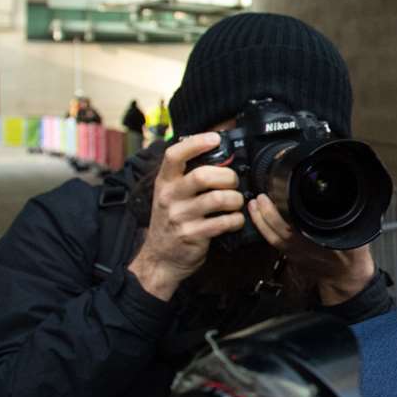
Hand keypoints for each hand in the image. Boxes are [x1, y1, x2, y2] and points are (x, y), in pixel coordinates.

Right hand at [127, 133, 245, 300]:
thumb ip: (187, 177)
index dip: (196, 143)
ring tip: (236, 203)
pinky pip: (223, 222)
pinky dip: (236, 220)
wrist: (160, 258)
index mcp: (165, 182)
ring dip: (235, 199)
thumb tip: (218, 156)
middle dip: (228, 177)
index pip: (174, 154)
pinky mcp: (192, 235)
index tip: (215, 138)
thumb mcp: (171, 195)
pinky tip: (235, 220)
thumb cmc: (171, 222)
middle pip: (203, 175)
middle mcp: (170, 197)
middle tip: (234, 183)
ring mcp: (180, 217)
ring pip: (218, 198)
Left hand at [247, 194, 376, 305]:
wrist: (345, 278)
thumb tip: (343, 204)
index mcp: (314, 245)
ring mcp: (293, 253)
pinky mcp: (290, 254)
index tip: (269, 197)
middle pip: (276, 232)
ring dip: (260, 221)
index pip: (289, 229)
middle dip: (264, 215)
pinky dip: (265, 229)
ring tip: (253, 206)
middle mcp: (300, 249)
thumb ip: (348, 224)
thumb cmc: (351, 259)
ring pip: (271, 237)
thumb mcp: (355, 239)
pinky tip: (262, 219)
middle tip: (258, 198)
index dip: (275, 215)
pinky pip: (273, 241)